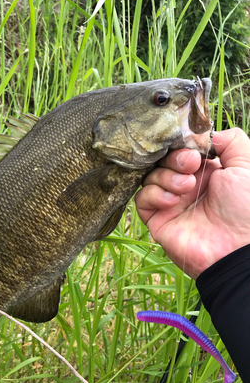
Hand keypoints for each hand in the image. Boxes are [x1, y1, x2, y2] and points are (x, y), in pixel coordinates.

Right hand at [135, 128, 249, 278]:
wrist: (238, 247)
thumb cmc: (247, 208)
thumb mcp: (248, 165)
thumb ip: (231, 141)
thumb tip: (208, 134)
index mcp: (207, 173)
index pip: (182, 150)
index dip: (183, 146)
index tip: (194, 151)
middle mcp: (187, 187)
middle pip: (163, 161)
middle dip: (174, 159)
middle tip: (190, 165)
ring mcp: (171, 204)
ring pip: (150, 177)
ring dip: (165, 176)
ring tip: (186, 187)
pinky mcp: (158, 220)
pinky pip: (142, 200)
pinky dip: (154, 195)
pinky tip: (173, 200)